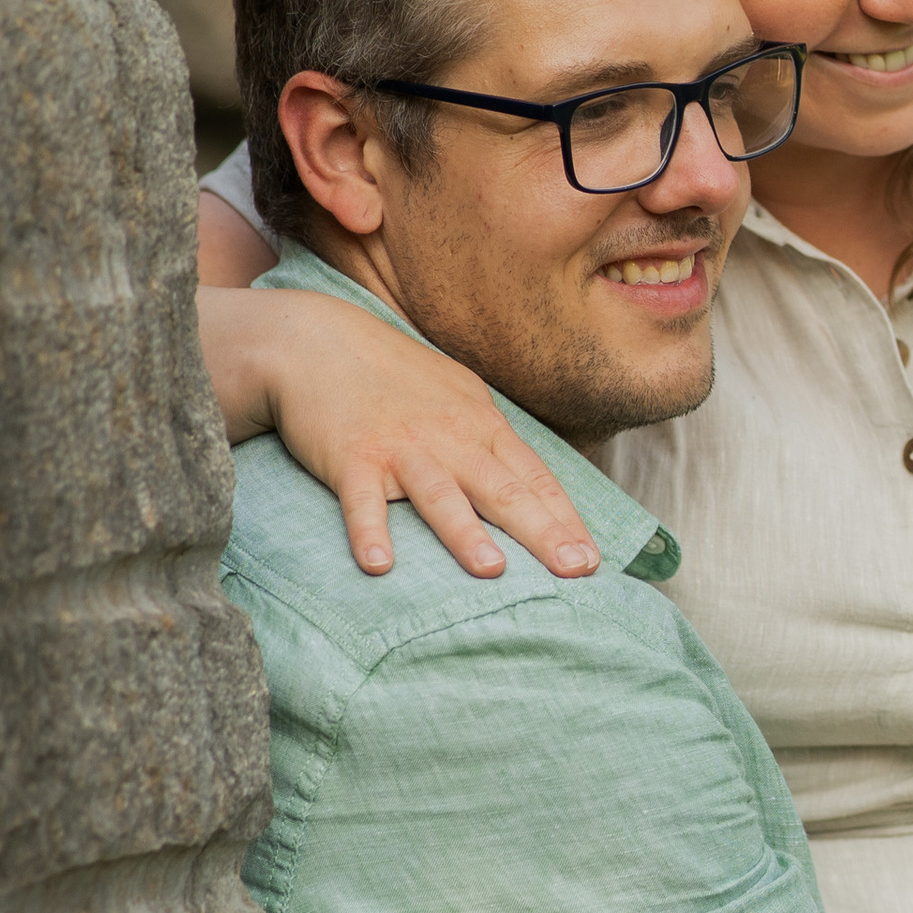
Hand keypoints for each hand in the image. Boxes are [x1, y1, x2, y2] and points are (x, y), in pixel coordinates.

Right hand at [197, 285, 600, 582]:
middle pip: (503, 490)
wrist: (318, 341)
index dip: (565, 520)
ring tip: (492, 571)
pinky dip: (369, 532)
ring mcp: (400, 447)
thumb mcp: (458, 397)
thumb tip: (532, 483)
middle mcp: (450, 438)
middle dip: (542, 532)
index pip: (534, 478)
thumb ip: (492, 439)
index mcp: (481, 426)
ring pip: (439, 494)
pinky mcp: (351, 457)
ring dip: (465, 533)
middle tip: (575, 570)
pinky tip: (379, 565)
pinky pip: (361, 501)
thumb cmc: (394, 375)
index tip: (594, 560)